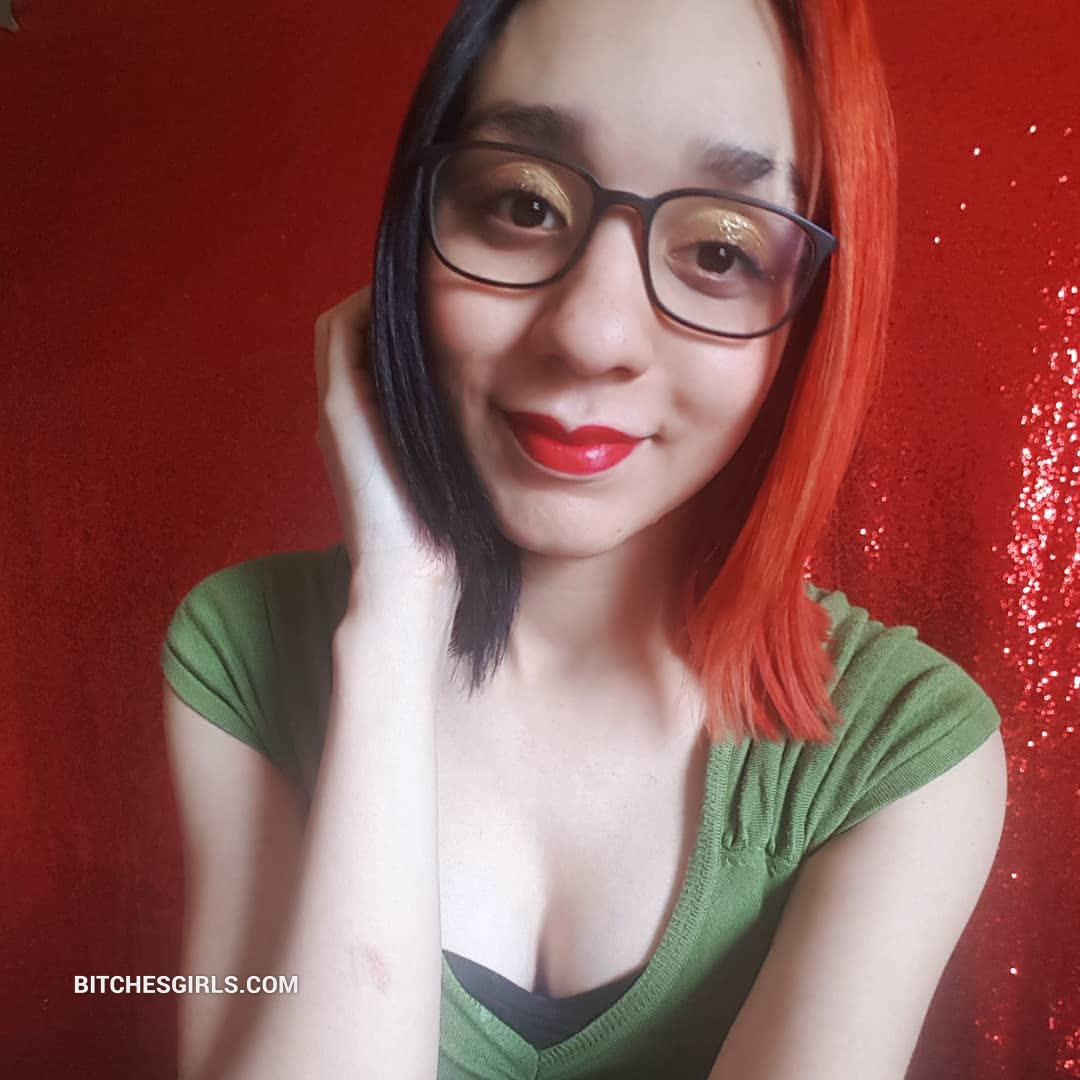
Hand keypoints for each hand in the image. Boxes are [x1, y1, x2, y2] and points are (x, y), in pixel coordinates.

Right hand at [314, 288, 457, 601]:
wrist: (413, 583)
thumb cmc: (449, 540)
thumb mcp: (462, 477)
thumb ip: (468, 442)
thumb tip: (523, 416)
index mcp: (374, 433)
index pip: (375, 355)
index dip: (408, 324)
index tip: (453, 307)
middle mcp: (348, 417)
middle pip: (356, 334)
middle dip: (397, 306)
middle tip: (440, 284)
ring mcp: (338, 412)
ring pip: (342, 327)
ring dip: (382, 301)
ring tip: (428, 281)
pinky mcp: (339, 411)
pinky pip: (339, 332)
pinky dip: (368, 305)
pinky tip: (414, 293)